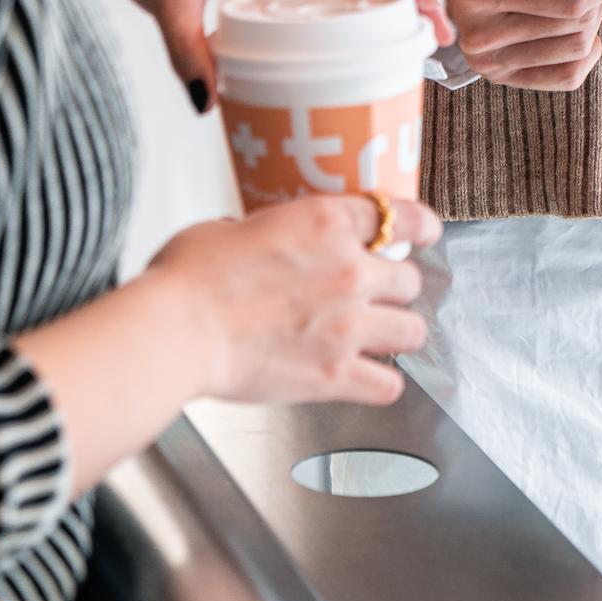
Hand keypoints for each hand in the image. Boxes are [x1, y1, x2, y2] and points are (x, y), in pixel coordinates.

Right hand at [149, 194, 441, 407]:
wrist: (175, 330)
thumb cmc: (189, 278)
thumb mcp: (231, 227)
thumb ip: (270, 232)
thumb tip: (268, 241)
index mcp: (325, 223)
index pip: (400, 215)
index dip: (420, 224)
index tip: (426, 231)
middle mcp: (349, 271)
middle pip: (410, 279)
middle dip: (394, 287)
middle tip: (377, 294)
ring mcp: (349, 324)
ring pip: (413, 330)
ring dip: (398, 331)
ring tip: (380, 335)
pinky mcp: (336, 373)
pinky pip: (389, 385)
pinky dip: (382, 384)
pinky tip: (369, 379)